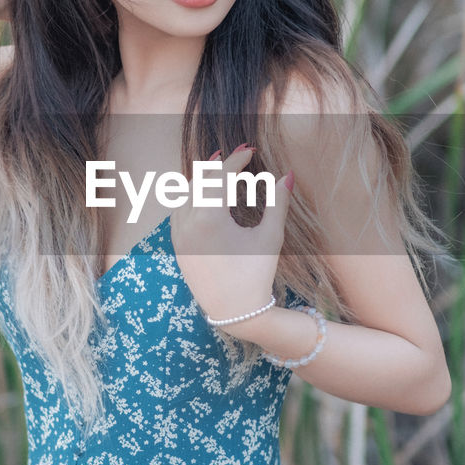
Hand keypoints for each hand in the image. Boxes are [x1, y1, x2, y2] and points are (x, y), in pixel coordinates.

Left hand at [170, 144, 293, 330]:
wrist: (235, 312)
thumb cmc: (256, 274)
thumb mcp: (270, 237)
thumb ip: (278, 203)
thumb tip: (287, 175)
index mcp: (209, 218)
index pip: (221, 176)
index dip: (236, 161)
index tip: (250, 151)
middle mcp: (188, 223)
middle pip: (200, 180)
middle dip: (218, 165)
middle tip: (236, 155)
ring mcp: (179, 234)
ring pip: (185, 194)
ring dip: (202, 179)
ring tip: (218, 168)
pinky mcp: (177, 246)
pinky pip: (178, 211)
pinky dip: (190, 197)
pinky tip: (202, 194)